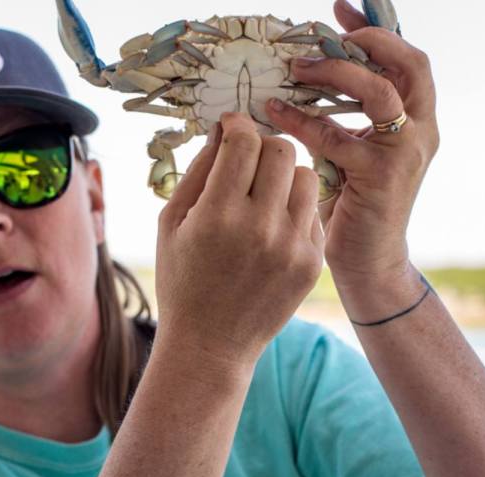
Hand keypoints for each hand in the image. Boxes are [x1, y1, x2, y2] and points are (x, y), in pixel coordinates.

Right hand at [155, 113, 323, 367]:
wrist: (211, 344)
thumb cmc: (181, 280)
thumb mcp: (171, 224)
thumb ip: (196, 171)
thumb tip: (222, 130)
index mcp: (219, 215)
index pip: (244, 142)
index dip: (237, 124)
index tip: (232, 126)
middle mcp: (261, 228)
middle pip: (281, 151)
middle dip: (262, 144)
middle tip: (248, 157)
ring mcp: (293, 247)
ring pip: (306, 175)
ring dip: (285, 172)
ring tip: (264, 190)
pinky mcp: (312, 262)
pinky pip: (313, 210)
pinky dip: (295, 205)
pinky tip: (274, 221)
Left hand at [265, 0, 439, 291]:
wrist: (368, 261)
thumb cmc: (354, 206)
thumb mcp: (353, 152)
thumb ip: (345, 118)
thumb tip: (306, 79)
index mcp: (417, 121)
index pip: (408, 61)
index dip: (378, 30)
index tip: (340, 9)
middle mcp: (421, 131)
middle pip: (410, 64)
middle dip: (367, 41)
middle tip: (321, 37)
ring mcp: (406, 153)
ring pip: (379, 92)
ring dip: (335, 74)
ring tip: (295, 69)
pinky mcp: (381, 177)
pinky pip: (336, 136)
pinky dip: (302, 120)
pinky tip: (274, 113)